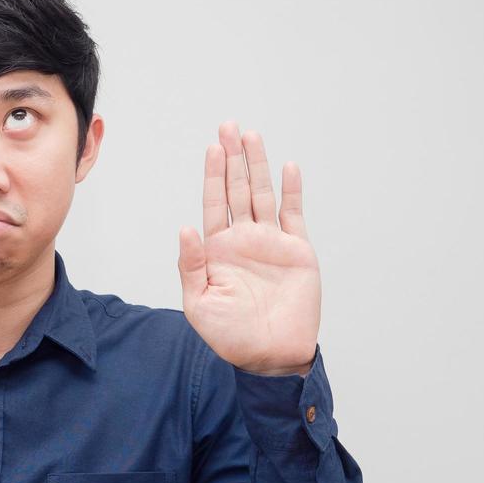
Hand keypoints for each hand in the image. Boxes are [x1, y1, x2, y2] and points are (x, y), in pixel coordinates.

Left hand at [176, 121, 319, 375]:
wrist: (270, 356)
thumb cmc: (230, 335)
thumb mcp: (198, 303)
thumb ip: (191, 265)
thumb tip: (186, 227)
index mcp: (218, 249)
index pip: (214, 203)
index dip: (213, 175)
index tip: (212, 148)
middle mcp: (244, 240)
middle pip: (237, 189)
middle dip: (233, 158)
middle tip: (229, 126)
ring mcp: (271, 243)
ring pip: (263, 194)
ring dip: (258, 166)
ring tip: (252, 136)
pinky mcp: (297, 251)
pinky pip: (294, 215)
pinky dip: (291, 191)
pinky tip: (287, 168)